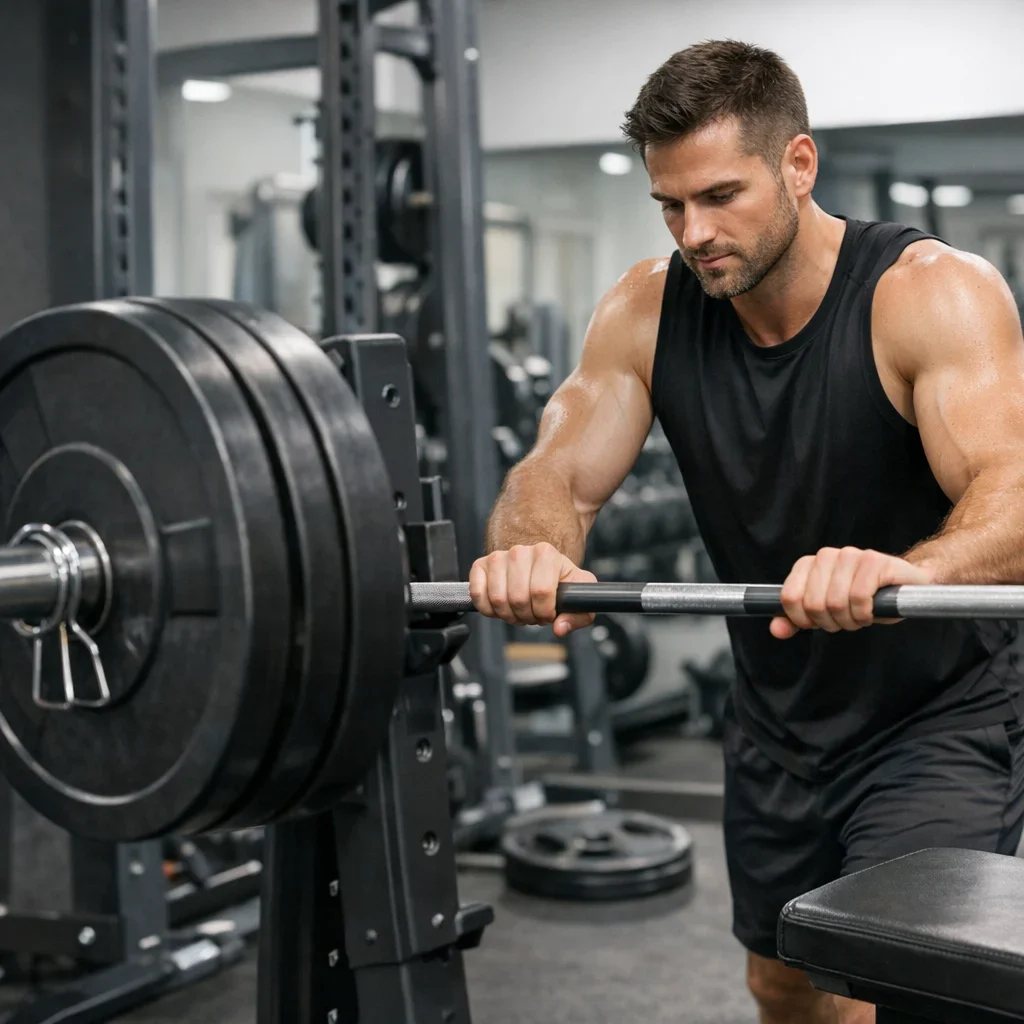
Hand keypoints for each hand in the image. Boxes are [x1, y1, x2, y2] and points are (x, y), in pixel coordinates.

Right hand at [469, 543, 596, 635]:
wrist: (537, 565)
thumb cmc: (558, 580)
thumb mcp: (578, 596)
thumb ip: (578, 615)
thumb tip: (560, 628)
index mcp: (546, 554)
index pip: (541, 592)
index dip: (544, 612)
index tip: (548, 614)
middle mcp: (520, 551)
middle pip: (518, 598)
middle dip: (526, 616)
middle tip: (532, 614)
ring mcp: (498, 557)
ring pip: (497, 598)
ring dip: (508, 614)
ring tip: (518, 611)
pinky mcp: (480, 566)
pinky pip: (477, 594)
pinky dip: (487, 609)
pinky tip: (500, 607)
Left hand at [771, 547, 933, 639]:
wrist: (904, 585)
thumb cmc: (862, 598)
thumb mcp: (826, 611)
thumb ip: (798, 620)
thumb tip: (776, 630)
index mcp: (809, 564)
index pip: (790, 597)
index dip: (803, 619)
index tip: (818, 623)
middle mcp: (826, 555)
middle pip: (813, 604)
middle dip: (830, 623)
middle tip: (845, 621)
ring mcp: (850, 555)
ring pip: (836, 602)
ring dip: (850, 620)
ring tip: (859, 615)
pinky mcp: (874, 561)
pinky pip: (859, 598)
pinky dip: (865, 613)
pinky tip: (872, 611)